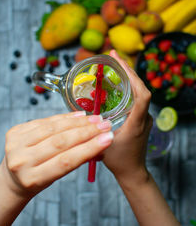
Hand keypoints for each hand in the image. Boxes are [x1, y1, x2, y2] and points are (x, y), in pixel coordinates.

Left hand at [0, 112, 112, 198]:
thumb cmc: (38, 178)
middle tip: (105, 125)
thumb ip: (75, 159)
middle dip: (87, 132)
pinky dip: (64, 117)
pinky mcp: (15, 131)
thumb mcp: (55, 177)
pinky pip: (45, 120)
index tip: (107, 138)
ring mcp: (16, 143)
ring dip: (78, 122)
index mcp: (33, 179)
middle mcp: (22, 160)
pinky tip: (79, 115)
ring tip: (95, 119)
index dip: (89, 148)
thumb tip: (99, 141)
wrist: (14, 175)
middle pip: (60, 142)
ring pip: (53, 128)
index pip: (66, 161)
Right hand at [103, 50, 152, 185]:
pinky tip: (118, 82)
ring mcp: (145, 118)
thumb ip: (94, 131)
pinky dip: (129, 86)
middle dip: (128, 70)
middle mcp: (144, 117)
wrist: (133, 172)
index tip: (119, 61)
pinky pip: (137, 97)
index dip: (132, 76)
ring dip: (129, 76)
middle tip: (114, 56)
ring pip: (140, 91)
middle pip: (141, 88)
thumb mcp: (103, 145)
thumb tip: (83, 115)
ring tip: (115, 64)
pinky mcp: (141, 119)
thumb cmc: (119, 161)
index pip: (142, 94)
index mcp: (137, 123)